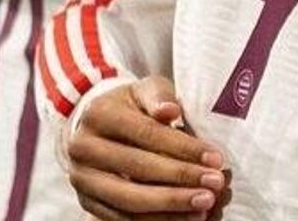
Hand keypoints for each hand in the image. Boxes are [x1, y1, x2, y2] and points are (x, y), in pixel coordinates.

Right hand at [66, 76, 231, 220]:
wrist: (97, 124)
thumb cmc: (132, 104)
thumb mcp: (145, 89)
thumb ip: (159, 96)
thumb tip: (170, 110)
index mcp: (98, 115)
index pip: (147, 134)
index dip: (183, 148)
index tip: (216, 159)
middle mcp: (82, 148)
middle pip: (137, 169)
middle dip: (181, 179)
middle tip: (215, 186)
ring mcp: (82, 179)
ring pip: (128, 200)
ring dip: (170, 207)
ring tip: (203, 207)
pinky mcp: (87, 202)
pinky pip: (121, 218)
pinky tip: (183, 218)